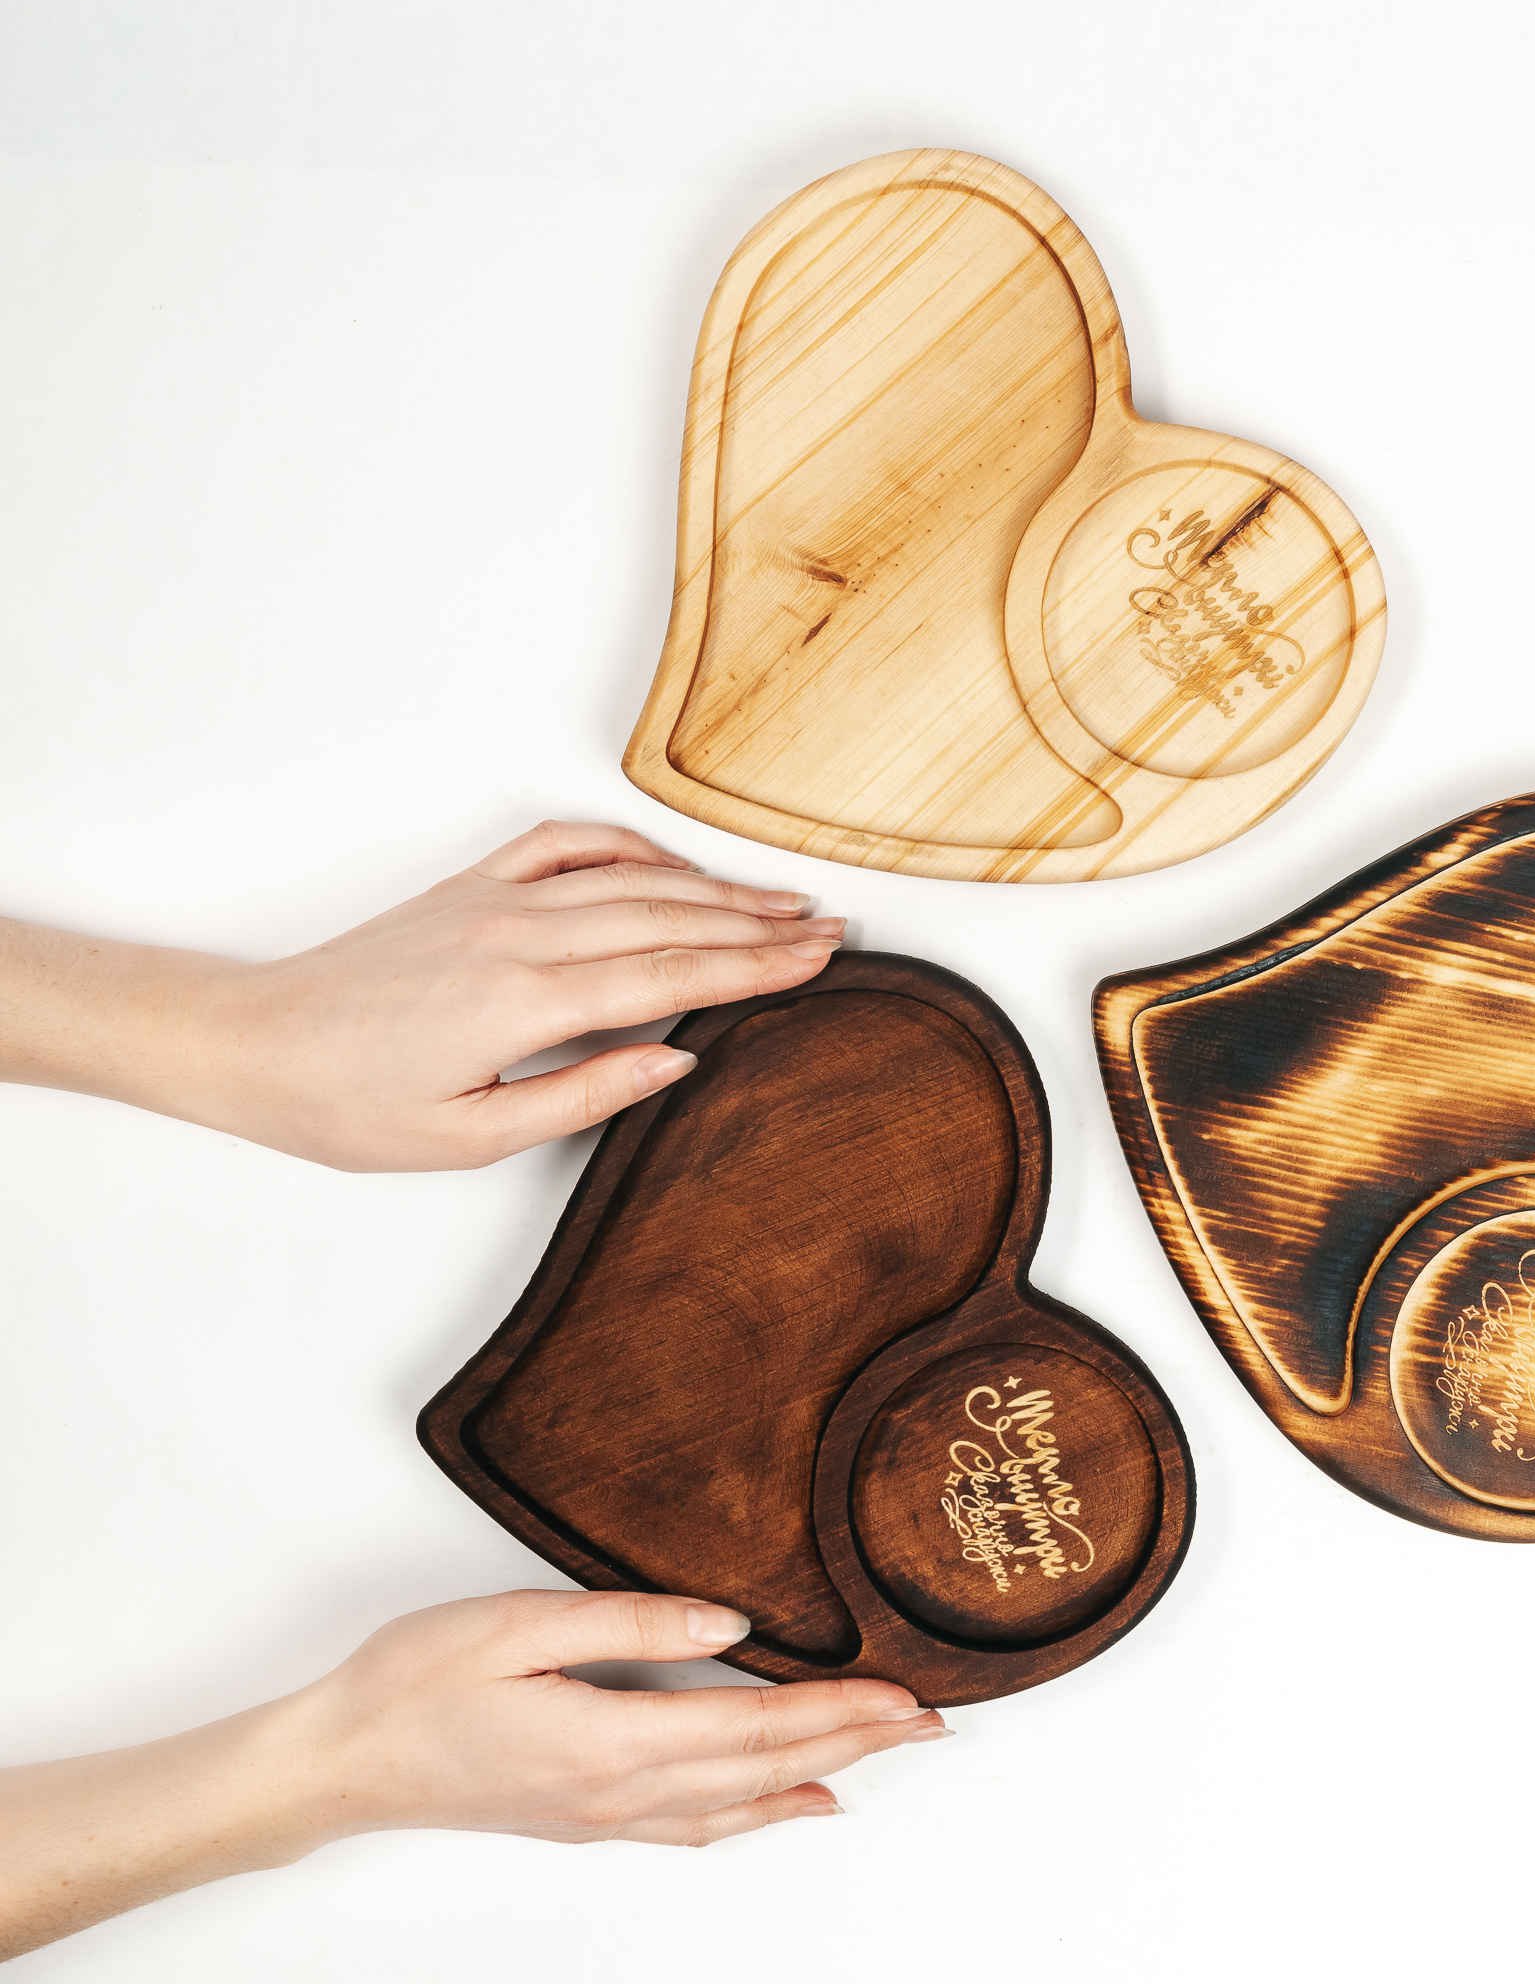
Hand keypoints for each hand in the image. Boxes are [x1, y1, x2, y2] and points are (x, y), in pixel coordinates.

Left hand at [0, 821, 845, 1169]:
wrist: (255, 1043)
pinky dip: (629, 847)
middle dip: (758, 922)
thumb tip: (677, 1058)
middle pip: (671, 918)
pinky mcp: (470, 886)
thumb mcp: (472, 1137)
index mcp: (527, 1001)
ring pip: (631, 881)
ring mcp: (495, 900)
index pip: (675, 974)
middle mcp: (520, 935)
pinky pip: (566, 846)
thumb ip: (584, 1094)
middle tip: (829, 925)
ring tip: (778, 897)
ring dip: (713, 886)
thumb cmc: (350, 1104)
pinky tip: (671, 862)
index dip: (758, 965)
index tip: (822, 957)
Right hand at [0, 1590, 949, 1957]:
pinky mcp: (586, 1817)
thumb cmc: (416, 1681)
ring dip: (822, 1773)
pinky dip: (761, 1814)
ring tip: (887, 1756)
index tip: (907, 1696)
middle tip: (931, 1724)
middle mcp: (622, 1792)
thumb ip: (633, 1622)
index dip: (841, 1710)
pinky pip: (698, 1823)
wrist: (337, 1760)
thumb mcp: (520, 1624)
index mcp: (612, 1739)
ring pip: (742, 1800)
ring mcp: (605, 1816)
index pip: (758, 1725)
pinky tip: (795, 1807)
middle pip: (766, 1767)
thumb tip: (732, 1623)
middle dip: (857, 1741)